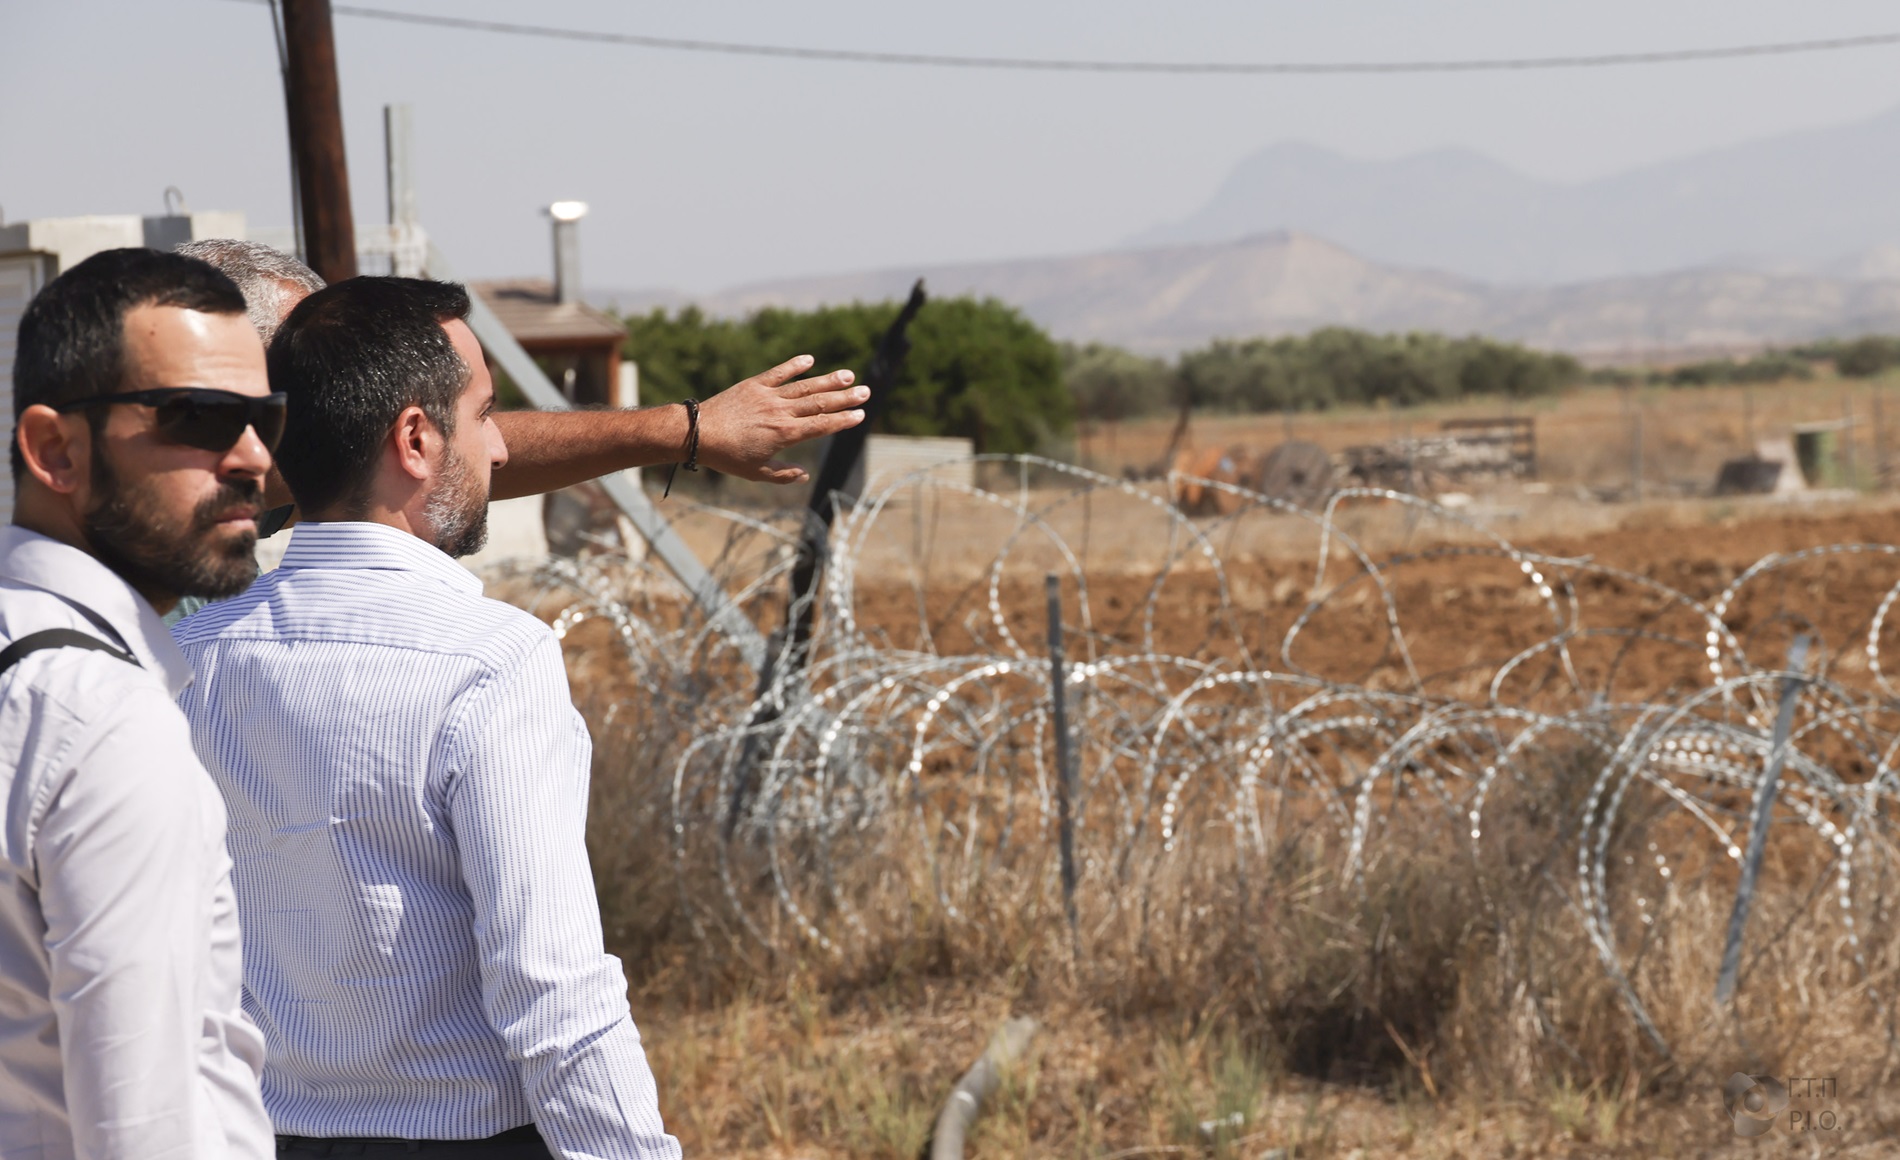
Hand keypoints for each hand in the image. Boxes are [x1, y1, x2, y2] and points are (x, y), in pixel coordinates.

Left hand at [693, 355, 868, 483]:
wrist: (698, 433)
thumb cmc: (727, 457)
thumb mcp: (757, 473)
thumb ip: (784, 474)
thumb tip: (804, 474)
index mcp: (785, 435)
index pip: (822, 426)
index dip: (843, 420)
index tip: (860, 415)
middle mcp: (781, 413)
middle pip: (820, 404)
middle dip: (845, 398)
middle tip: (866, 391)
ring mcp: (768, 396)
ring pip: (805, 386)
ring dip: (828, 380)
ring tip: (848, 375)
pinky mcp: (754, 385)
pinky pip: (779, 373)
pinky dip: (795, 366)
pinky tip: (810, 360)